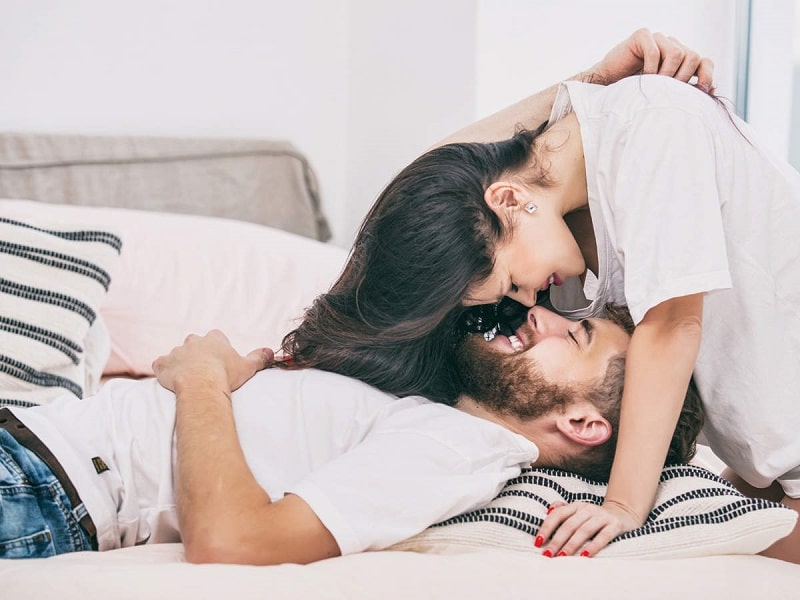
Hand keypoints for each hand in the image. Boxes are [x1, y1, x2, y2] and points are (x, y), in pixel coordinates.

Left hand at [152, 329, 273, 393]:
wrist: (201, 385)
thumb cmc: (225, 375)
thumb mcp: (247, 366)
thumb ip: (259, 357)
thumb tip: (271, 351)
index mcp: (214, 339)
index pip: (216, 337)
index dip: (218, 347)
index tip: (220, 359)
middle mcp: (194, 341)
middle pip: (195, 342)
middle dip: (197, 352)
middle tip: (204, 368)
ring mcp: (177, 352)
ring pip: (177, 354)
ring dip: (181, 362)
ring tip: (187, 377)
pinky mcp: (163, 363)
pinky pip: (160, 364)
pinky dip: (163, 369)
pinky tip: (169, 378)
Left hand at [534, 500, 641, 556]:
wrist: (623, 513)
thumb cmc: (595, 517)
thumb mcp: (579, 510)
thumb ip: (564, 509)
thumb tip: (548, 510)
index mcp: (576, 506)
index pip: (558, 515)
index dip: (547, 527)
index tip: (538, 542)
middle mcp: (587, 509)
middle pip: (569, 525)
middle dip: (557, 540)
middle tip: (548, 554)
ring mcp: (601, 516)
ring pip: (584, 530)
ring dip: (571, 544)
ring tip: (562, 557)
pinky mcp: (614, 525)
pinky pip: (603, 536)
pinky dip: (593, 546)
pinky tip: (584, 556)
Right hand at [578, 28, 713, 92]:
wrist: (605, 88)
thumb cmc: (633, 93)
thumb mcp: (663, 94)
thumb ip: (685, 91)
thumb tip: (712, 90)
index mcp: (680, 59)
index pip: (703, 61)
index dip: (706, 75)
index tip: (699, 91)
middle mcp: (671, 45)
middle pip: (693, 56)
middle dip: (682, 78)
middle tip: (666, 91)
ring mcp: (657, 38)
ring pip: (677, 53)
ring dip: (666, 74)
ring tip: (653, 85)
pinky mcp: (642, 36)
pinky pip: (655, 51)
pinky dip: (650, 68)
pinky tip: (641, 78)